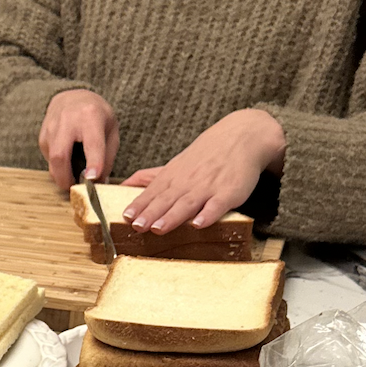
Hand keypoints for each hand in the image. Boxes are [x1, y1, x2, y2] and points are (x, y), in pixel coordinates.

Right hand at [38, 90, 118, 191]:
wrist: (72, 97)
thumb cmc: (96, 115)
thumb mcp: (111, 130)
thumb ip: (107, 157)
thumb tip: (98, 183)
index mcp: (90, 116)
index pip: (92, 143)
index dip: (93, 162)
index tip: (92, 179)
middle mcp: (67, 120)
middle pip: (60, 156)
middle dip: (66, 178)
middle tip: (76, 189)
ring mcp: (51, 127)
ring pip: (52, 161)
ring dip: (62, 175)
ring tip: (74, 176)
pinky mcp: (43, 136)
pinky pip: (49, 158)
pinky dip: (58, 166)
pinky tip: (67, 160)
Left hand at [123, 109, 285, 232]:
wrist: (241, 137)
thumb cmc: (205, 156)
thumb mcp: (175, 164)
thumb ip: (151, 177)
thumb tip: (124, 184)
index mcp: (173, 176)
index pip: (152, 193)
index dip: (140, 206)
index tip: (126, 217)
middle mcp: (188, 182)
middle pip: (167, 199)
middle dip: (151, 213)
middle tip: (137, 226)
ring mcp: (208, 187)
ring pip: (188, 204)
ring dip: (173, 217)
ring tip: (159, 229)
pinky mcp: (229, 192)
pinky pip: (217, 205)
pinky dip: (208, 215)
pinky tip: (199, 225)